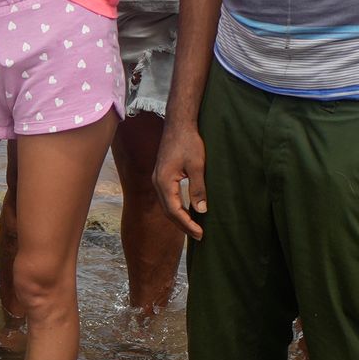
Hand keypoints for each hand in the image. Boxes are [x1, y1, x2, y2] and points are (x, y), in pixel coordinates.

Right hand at [157, 121, 208, 236]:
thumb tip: (201, 211)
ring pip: (167, 205)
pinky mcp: (162, 175)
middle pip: (168, 211)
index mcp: (164, 182)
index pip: (174, 211)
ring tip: (193, 227)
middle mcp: (157, 183)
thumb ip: (198, 189)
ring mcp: (158, 179)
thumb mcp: (197, 166)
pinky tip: (187, 210)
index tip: (200, 233)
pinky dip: (177, 207)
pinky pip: (168, 197)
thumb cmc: (188, 142)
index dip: (187, 224)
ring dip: (179, 217)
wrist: (178, 124)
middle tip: (198, 235)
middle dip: (183, 225)